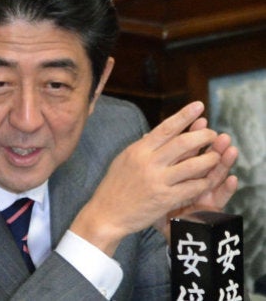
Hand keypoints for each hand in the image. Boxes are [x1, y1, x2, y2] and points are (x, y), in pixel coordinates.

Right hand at [70, 101, 236, 254]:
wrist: (106, 215)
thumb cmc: (113, 188)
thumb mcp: (123, 161)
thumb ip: (140, 148)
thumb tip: (151, 134)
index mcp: (138, 151)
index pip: (165, 128)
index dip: (184, 116)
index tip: (199, 106)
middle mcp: (148, 163)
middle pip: (183, 143)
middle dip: (203, 136)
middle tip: (213, 134)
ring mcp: (157, 181)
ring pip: (193, 165)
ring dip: (209, 159)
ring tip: (215, 156)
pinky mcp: (164, 199)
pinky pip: (192, 187)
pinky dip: (203, 182)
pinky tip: (208, 180)